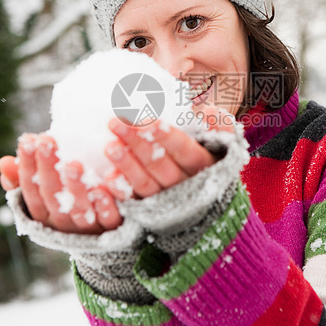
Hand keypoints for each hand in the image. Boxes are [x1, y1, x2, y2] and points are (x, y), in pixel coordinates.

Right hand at [0, 134, 121, 233]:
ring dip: (75, 186)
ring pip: (78, 209)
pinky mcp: (111, 227)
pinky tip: (102, 187)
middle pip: (52, 195)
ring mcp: (86, 226)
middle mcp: (61, 221)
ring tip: (73, 163)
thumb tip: (4, 163)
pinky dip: (104, 205)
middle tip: (47, 141)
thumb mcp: (45, 190)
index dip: (28, 166)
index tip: (29, 140)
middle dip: (48, 168)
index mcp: (43, 211)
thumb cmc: (67, 199)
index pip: (31, 188)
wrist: (105, 230)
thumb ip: (25, 177)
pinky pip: (107, 219)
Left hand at [104, 104, 233, 199]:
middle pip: (160, 165)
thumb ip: (219, 125)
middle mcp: (187, 186)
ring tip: (109, 147)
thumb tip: (210, 112)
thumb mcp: (218, 141)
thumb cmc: (206, 154)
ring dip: (126, 166)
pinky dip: (120, 192)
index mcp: (204, 165)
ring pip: (146, 185)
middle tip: (116, 122)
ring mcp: (167, 202)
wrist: (204, 195)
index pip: (184, 150)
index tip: (149, 120)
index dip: (167, 136)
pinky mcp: (149, 213)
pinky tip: (106, 179)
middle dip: (138, 144)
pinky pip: (134, 204)